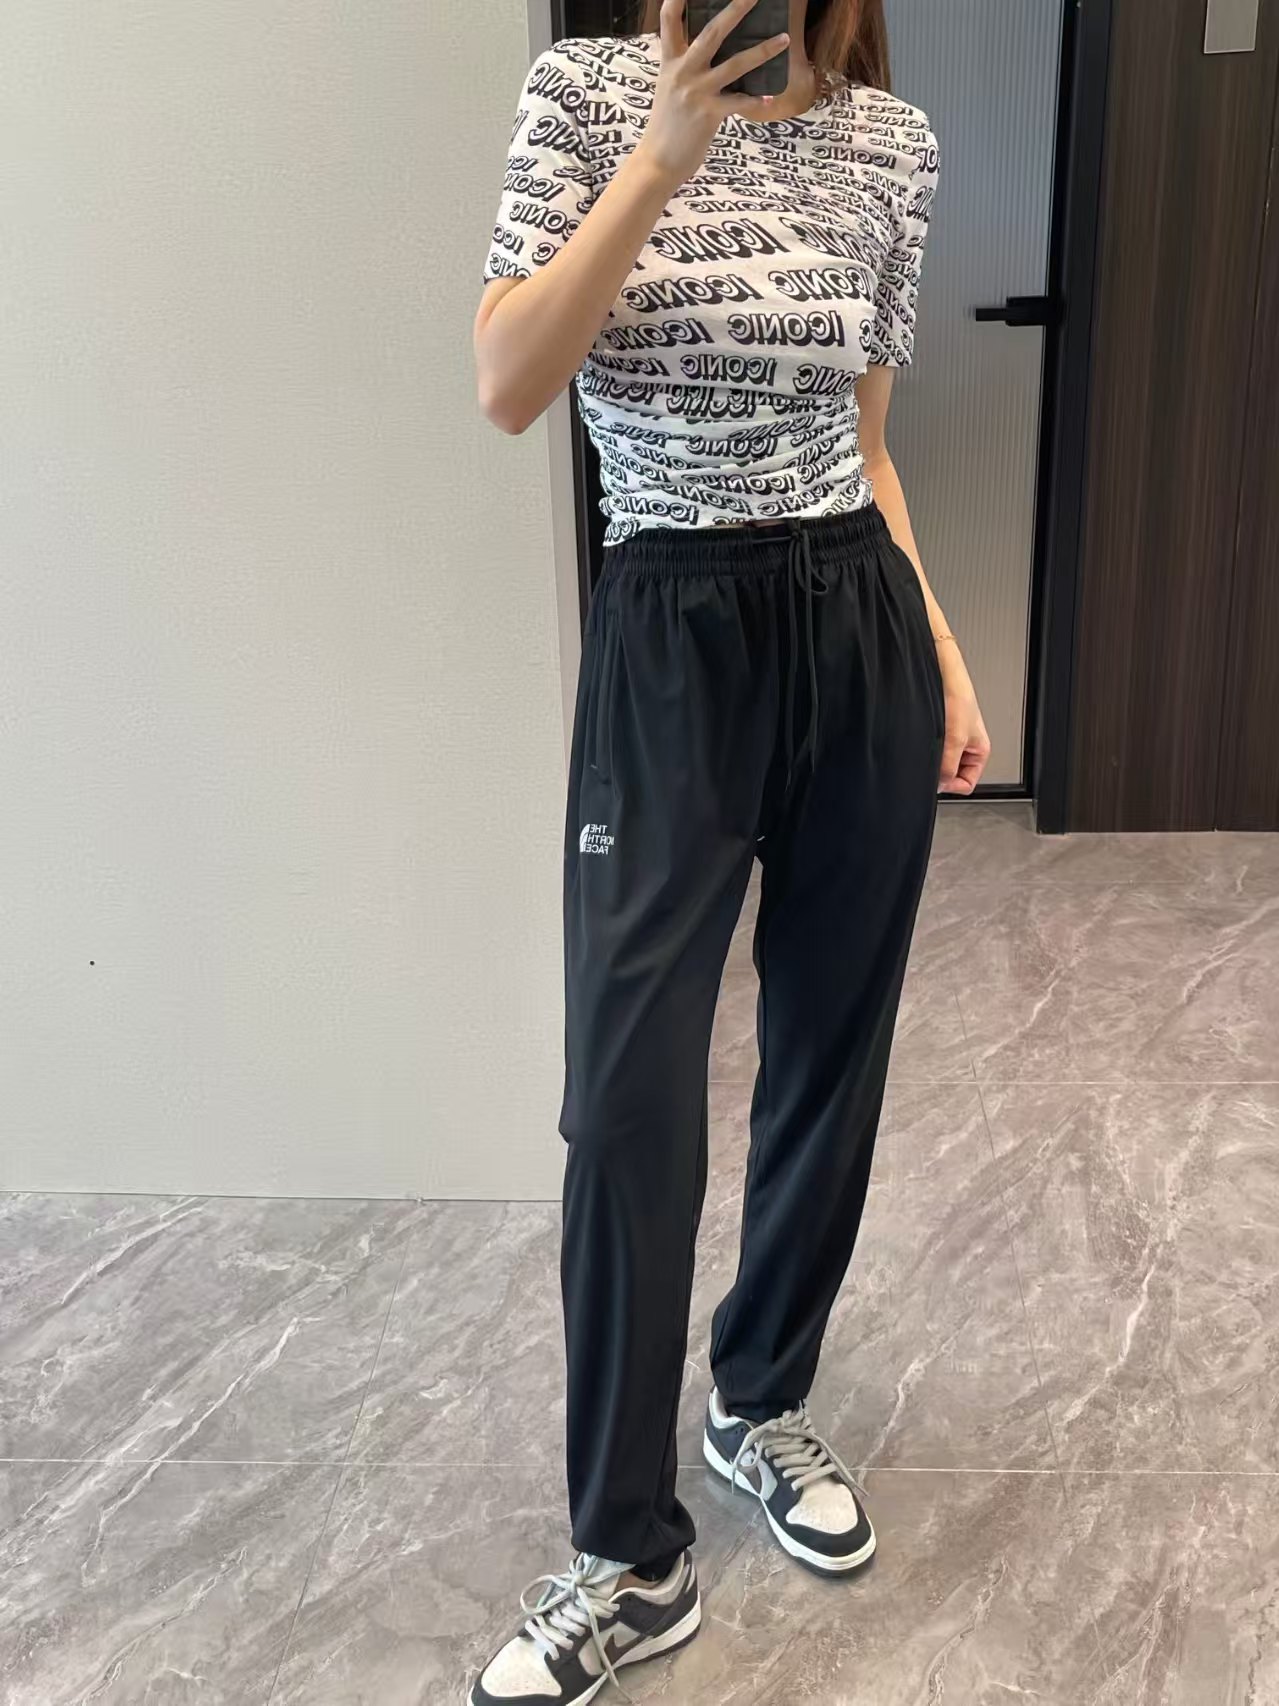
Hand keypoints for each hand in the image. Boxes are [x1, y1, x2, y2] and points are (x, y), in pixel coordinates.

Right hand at [635, 0, 790, 187]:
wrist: (658, 162)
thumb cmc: (667, 125)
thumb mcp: (670, 88)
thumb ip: (687, 66)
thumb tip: (714, 51)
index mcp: (670, 62)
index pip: (669, 19)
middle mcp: (682, 71)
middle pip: (711, 32)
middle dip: (735, 10)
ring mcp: (696, 92)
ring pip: (735, 64)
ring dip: (762, 50)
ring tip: (784, 38)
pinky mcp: (708, 114)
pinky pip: (739, 102)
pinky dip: (756, 100)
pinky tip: (770, 98)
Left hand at [936, 641, 990, 795]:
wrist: (942, 672)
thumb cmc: (957, 696)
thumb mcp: (955, 739)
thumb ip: (948, 766)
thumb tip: (939, 785)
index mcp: (980, 752)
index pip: (966, 784)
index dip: (951, 785)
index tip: (939, 778)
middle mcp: (966, 748)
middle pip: (951, 775)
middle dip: (939, 770)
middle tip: (932, 757)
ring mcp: (951, 740)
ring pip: (939, 762)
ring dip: (931, 756)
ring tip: (929, 742)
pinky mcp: (937, 733)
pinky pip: (930, 750)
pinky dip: (925, 747)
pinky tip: (923, 737)